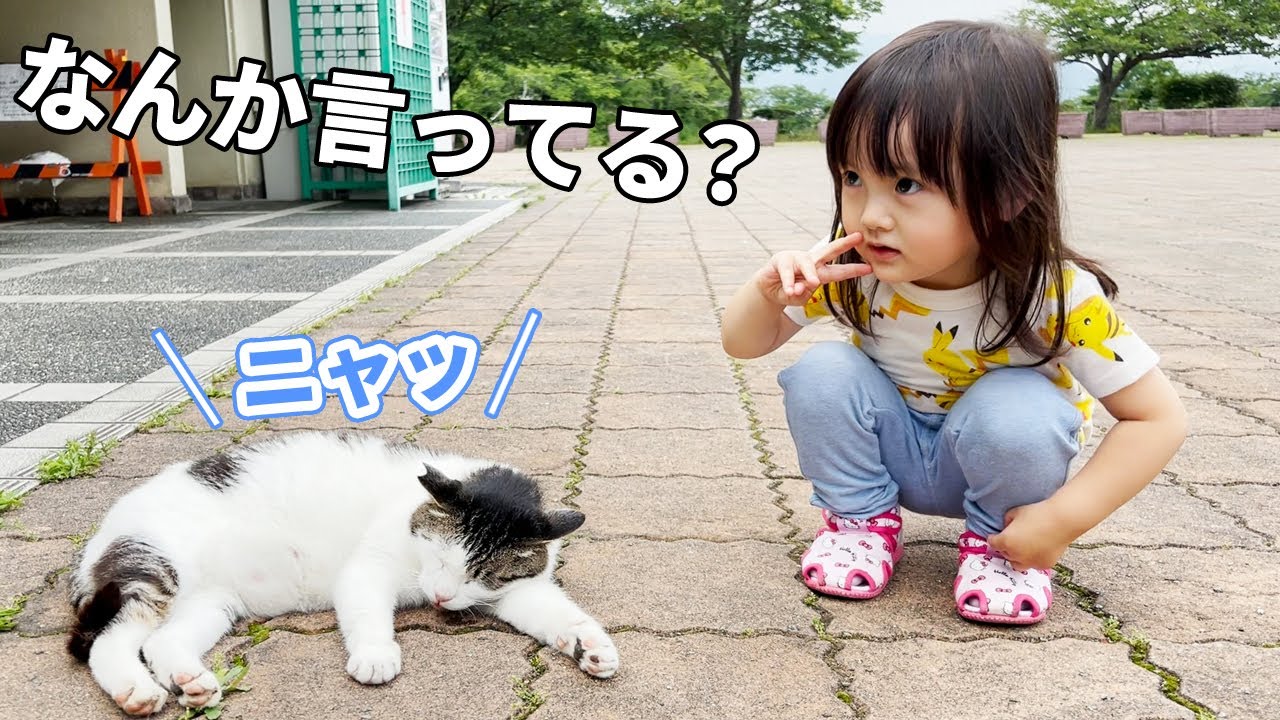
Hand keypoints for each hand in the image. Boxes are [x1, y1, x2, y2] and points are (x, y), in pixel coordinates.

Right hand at [754, 231, 871, 306]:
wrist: (768, 290)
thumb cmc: (788, 292)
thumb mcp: (799, 297)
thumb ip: (803, 292)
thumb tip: (802, 286)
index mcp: (820, 272)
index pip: (839, 271)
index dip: (853, 270)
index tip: (869, 268)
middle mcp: (811, 262)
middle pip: (829, 251)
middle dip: (844, 244)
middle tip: (858, 237)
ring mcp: (796, 259)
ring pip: (808, 263)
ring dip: (811, 273)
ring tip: (814, 282)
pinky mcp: (781, 260)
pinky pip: (788, 272)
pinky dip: (789, 282)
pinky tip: (790, 289)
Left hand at [986, 500, 1079, 571]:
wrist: (1062, 520)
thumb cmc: (1038, 513)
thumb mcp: (1015, 512)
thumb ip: (1007, 521)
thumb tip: (1007, 527)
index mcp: (1006, 542)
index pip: (992, 543)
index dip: (993, 538)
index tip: (995, 536)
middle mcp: (1016, 555)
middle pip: (1004, 554)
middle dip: (1005, 547)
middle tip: (1011, 539)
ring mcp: (1030, 562)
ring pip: (1017, 564)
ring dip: (1016, 557)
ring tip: (1021, 548)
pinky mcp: (1043, 565)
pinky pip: (1033, 564)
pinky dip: (1032, 559)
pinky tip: (1037, 550)